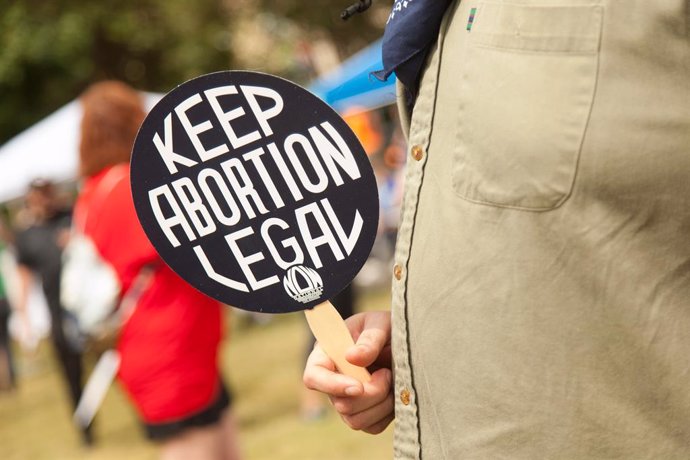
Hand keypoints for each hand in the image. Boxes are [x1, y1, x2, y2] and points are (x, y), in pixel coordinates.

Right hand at [303, 311, 393, 433]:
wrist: (404, 343)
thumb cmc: (386, 327)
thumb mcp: (380, 323)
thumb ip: (369, 339)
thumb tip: (352, 358)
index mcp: (328, 354)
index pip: (314, 376)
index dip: (331, 385)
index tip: (358, 386)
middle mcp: (333, 381)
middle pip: (340, 404)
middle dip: (370, 393)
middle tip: (386, 372)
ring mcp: (347, 400)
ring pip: (355, 420)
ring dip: (381, 403)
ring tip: (391, 379)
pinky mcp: (364, 414)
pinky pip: (372, 427)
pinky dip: (388, 412)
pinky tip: (394, 392)